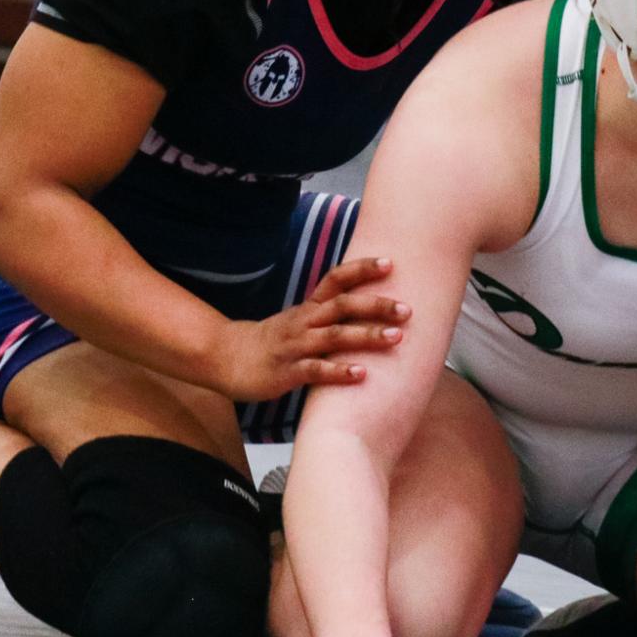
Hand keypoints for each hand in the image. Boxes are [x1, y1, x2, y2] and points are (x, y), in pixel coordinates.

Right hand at [212, 257, 409, 400]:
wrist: (228, 359)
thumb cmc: (275, 340)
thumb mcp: (302, 319)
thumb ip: (332, 312)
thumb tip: (373, 304)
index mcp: (310, 307)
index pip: (337, 279)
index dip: (362, 269)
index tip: (391, 262)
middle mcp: (304, 321)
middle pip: (342, 305)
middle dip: (376, 305)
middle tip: (408, 309)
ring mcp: (296, 346)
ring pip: (334, 336)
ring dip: (366, 335)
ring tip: (396, 337)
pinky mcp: (288, 372)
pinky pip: (316, 370)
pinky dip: (339, 372)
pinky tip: (362, 374)